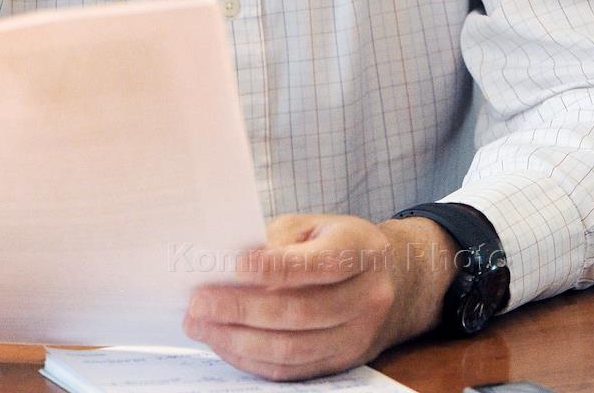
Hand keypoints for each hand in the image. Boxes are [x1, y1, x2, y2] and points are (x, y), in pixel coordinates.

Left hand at [182, 213, 457, 381]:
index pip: (319, 263)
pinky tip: (224, 343)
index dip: (277, 267)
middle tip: (199, 301)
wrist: (393, 278)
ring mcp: (359, 336)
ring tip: (200, 324)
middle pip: (301, 312)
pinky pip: (294, 369)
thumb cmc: (337, 242)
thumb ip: (278, 239)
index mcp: (362, 249)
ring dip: (239, 340)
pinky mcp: (344, 362)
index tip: (235, 264)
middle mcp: (368, 297)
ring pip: (294, 348)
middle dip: (243, 309)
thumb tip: (229, 264)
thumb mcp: (314, 225)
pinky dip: (254, 360)